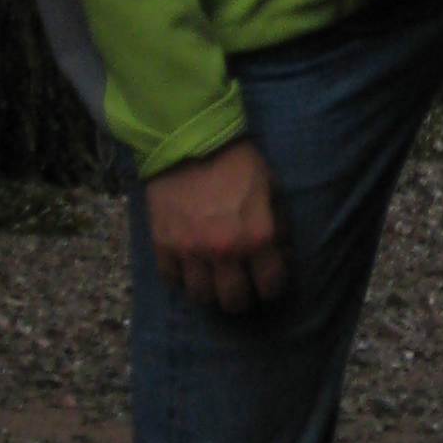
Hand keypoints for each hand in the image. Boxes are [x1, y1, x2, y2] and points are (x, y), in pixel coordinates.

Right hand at [144, 137, 290, 313]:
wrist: (190, 139)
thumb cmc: (238, 161)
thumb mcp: (270, 187)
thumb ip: (276, 224)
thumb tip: (279, 253)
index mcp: (258, 236)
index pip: (271, 286)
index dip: (273, 286)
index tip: (269, 282)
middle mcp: (226, 252)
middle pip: (234, 302)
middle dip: (242, 298)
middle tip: (241, 286)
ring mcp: (191, 253)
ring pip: (202, 298)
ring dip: (210, 291)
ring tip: (214, 279)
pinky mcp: (164, 247)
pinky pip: (173, 280)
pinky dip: (181, 277)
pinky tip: (189, 265)